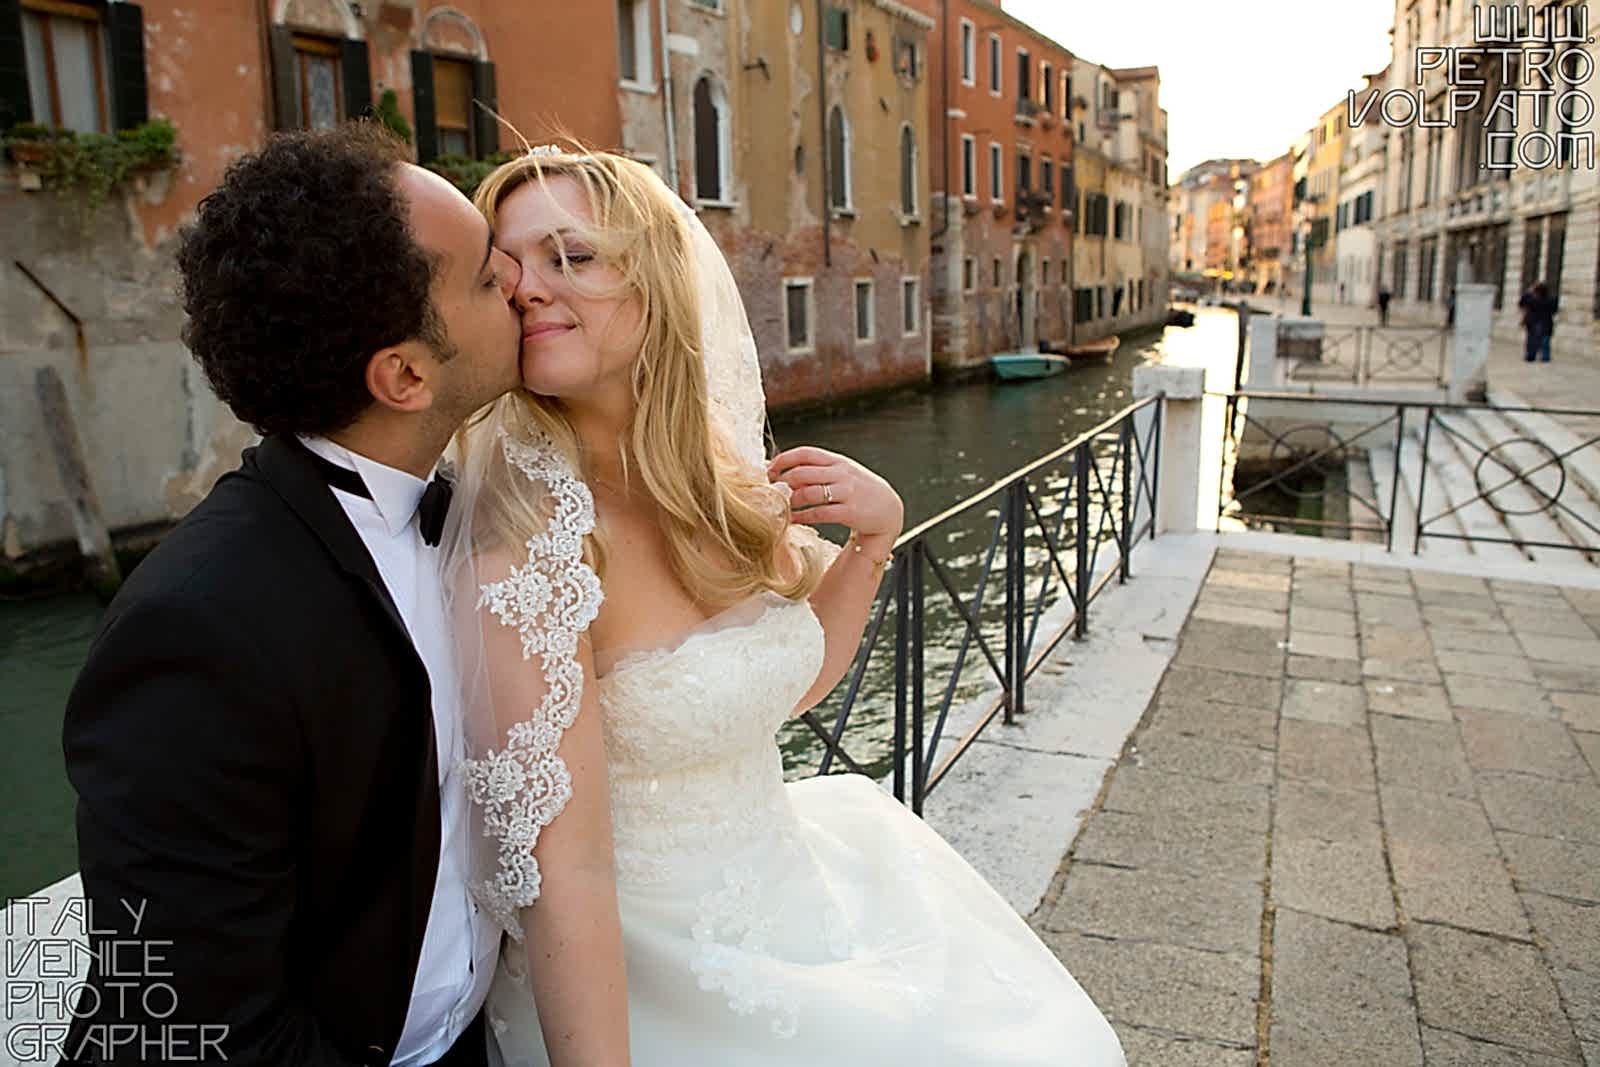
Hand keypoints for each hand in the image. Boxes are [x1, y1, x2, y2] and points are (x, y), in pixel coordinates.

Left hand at [767, 446, 903, 549]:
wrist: (889, 510)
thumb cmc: (860, 491)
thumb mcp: (844, 472)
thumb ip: (820, 470)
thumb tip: (787, 472)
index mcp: (838, 461)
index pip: (806, 453)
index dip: (784, 459)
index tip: (770, 468)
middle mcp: (842, 474)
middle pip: (803, 472)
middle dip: (782, 482)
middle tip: (771, 490)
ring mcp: (847, 493)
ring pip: (809, 493)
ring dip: (790, 500)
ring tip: (780, 505)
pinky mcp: (849, 512)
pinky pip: (819, 514)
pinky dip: (802, 516)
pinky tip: (793, 519)